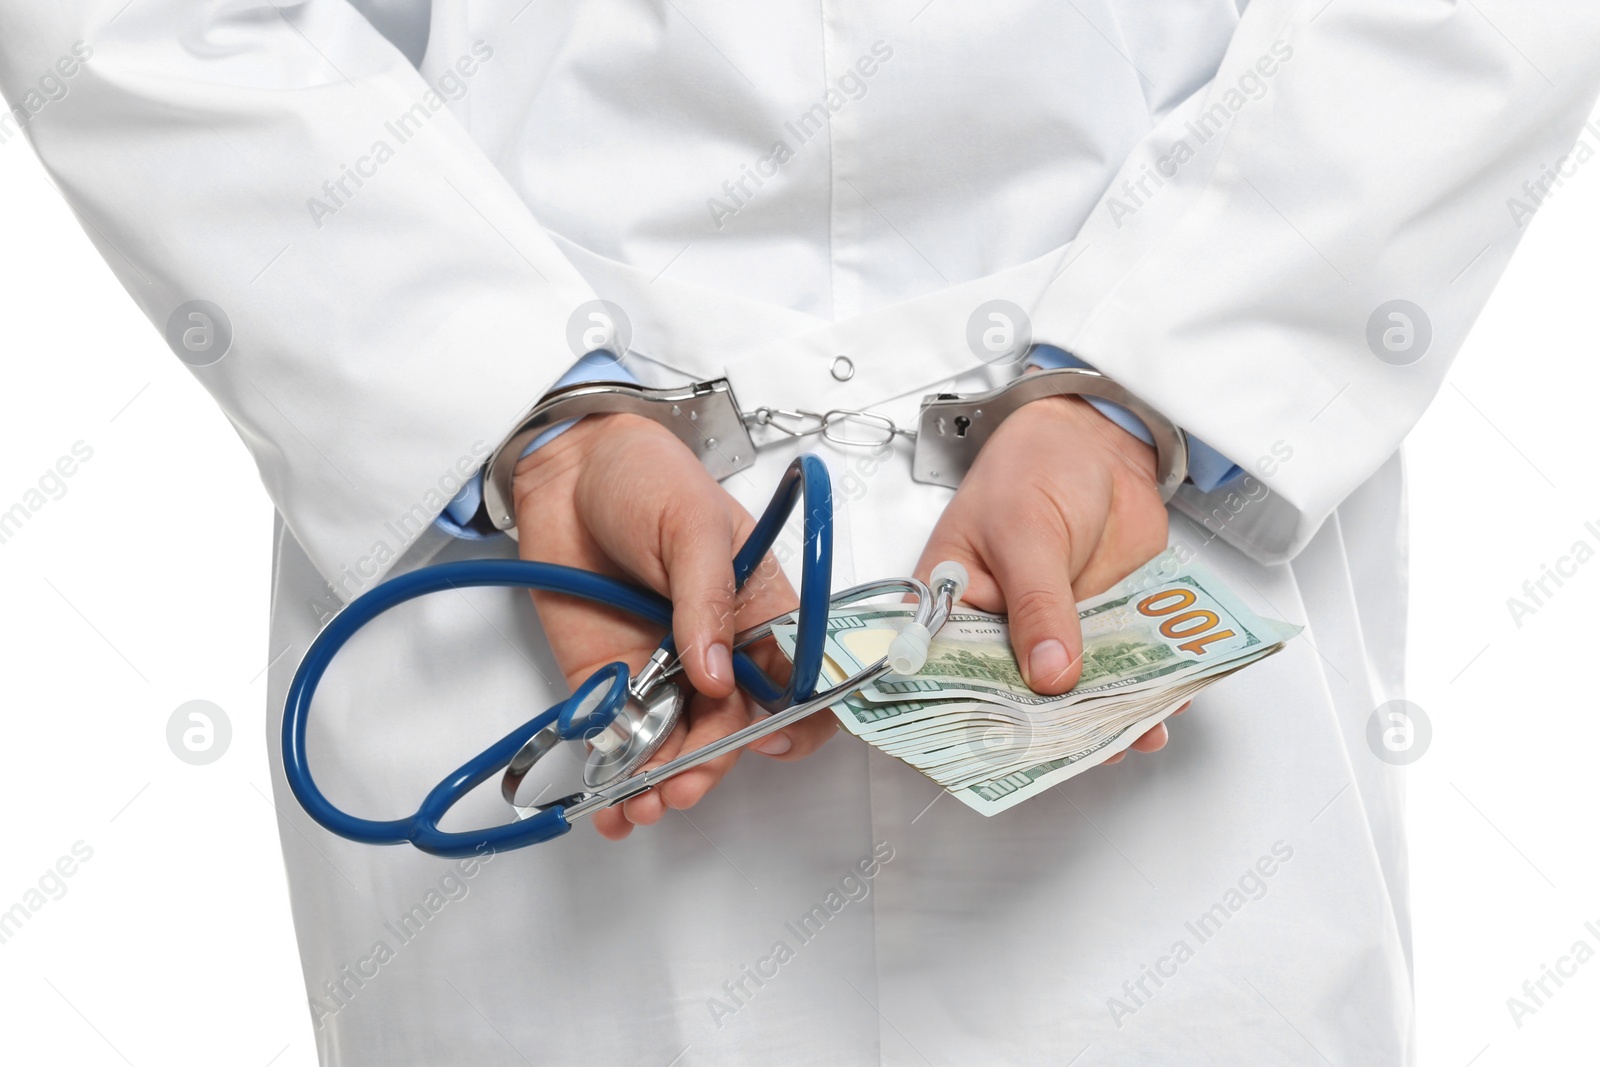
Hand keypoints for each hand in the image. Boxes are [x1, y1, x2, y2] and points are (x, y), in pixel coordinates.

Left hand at [511, 413, 837, 838]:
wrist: (567, 466)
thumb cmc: (647, 476)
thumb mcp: (693, 525)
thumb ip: (706, 599)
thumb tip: (715, 675)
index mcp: (760, 612)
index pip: (797, 682)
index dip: (792, 720)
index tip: (764, 740)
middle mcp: (718, 651)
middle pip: (731, 728)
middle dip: (708, 765)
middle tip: (678, 786)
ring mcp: (662, 669)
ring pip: (676, 746)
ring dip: (662, 784)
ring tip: (638, 808)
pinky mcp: (608, 679)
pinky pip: (618, 739)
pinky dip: (615, 777)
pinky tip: (609, 807)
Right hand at [914, 389, 1184, 763]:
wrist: (1097, 437)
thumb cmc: (1034, 465)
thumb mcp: (1026, 532)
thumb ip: (1038, 605)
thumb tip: (1049, 675)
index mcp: (950, 607)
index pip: (948, 676)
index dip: (972, 718)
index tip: (1009, 749)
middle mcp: (996, 631)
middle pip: (1015, 698)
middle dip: (1052, 728)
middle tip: (1085, 751)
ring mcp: (1050, 634)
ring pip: (1072, 692)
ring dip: (1104, 715)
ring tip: (1135, 735)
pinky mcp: (1097, 628)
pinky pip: (1116, 669)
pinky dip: (1140, 688)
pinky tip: (1163, 704)